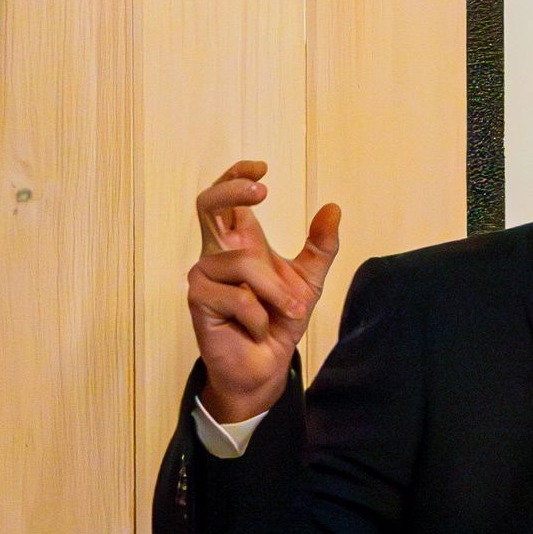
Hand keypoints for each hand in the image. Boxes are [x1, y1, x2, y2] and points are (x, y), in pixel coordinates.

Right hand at [188, 158, 341, 422]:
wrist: (266, 366)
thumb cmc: (280, 320)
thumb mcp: (309, 280)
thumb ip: (321, 246)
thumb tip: (333, 207)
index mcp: (240, 242)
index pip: (226, 198)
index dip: (236, 175)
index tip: (262, 167)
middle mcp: (217, 253)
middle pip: (207, 204)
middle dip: (232, 191)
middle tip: (262, 191)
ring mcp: (203, 276)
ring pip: (243, 263)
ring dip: (277, 292)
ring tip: (289, 312)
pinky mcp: (199, 301)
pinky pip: (240, 299)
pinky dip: (260, 317)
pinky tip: (257, 329)